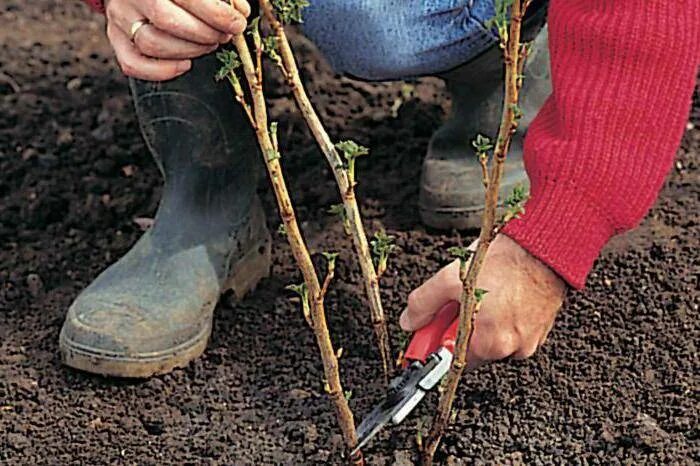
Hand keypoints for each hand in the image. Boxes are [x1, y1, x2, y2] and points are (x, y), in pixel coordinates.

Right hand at [104, 0, 250, 80]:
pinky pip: (132, 64)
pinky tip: (185, 64)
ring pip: (152, 44)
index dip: (219, 14)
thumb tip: (240, 12)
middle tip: (224, 36)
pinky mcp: (114, 37)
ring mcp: (119, 16)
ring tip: (209, 45)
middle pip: (168, 21)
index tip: (237, 23)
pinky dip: (161, 71)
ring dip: (189, 51)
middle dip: (205, 34)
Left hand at [400, 234, 565, 368]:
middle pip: (472, 349)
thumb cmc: (504, 260)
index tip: (429, 333)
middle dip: (459, 328)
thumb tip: (409, 322)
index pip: (452, 361)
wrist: (544, 245)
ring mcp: (530, 340)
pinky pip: (512, 330)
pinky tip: (500, 294)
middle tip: (457, 301)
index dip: (436, 344)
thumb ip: (423, 304)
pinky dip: (501, 317)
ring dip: (481, 321)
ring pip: (492, 338)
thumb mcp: (449, 278)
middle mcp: (512, 348)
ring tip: (483, 292)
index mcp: (489, 342)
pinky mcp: (541, 328)